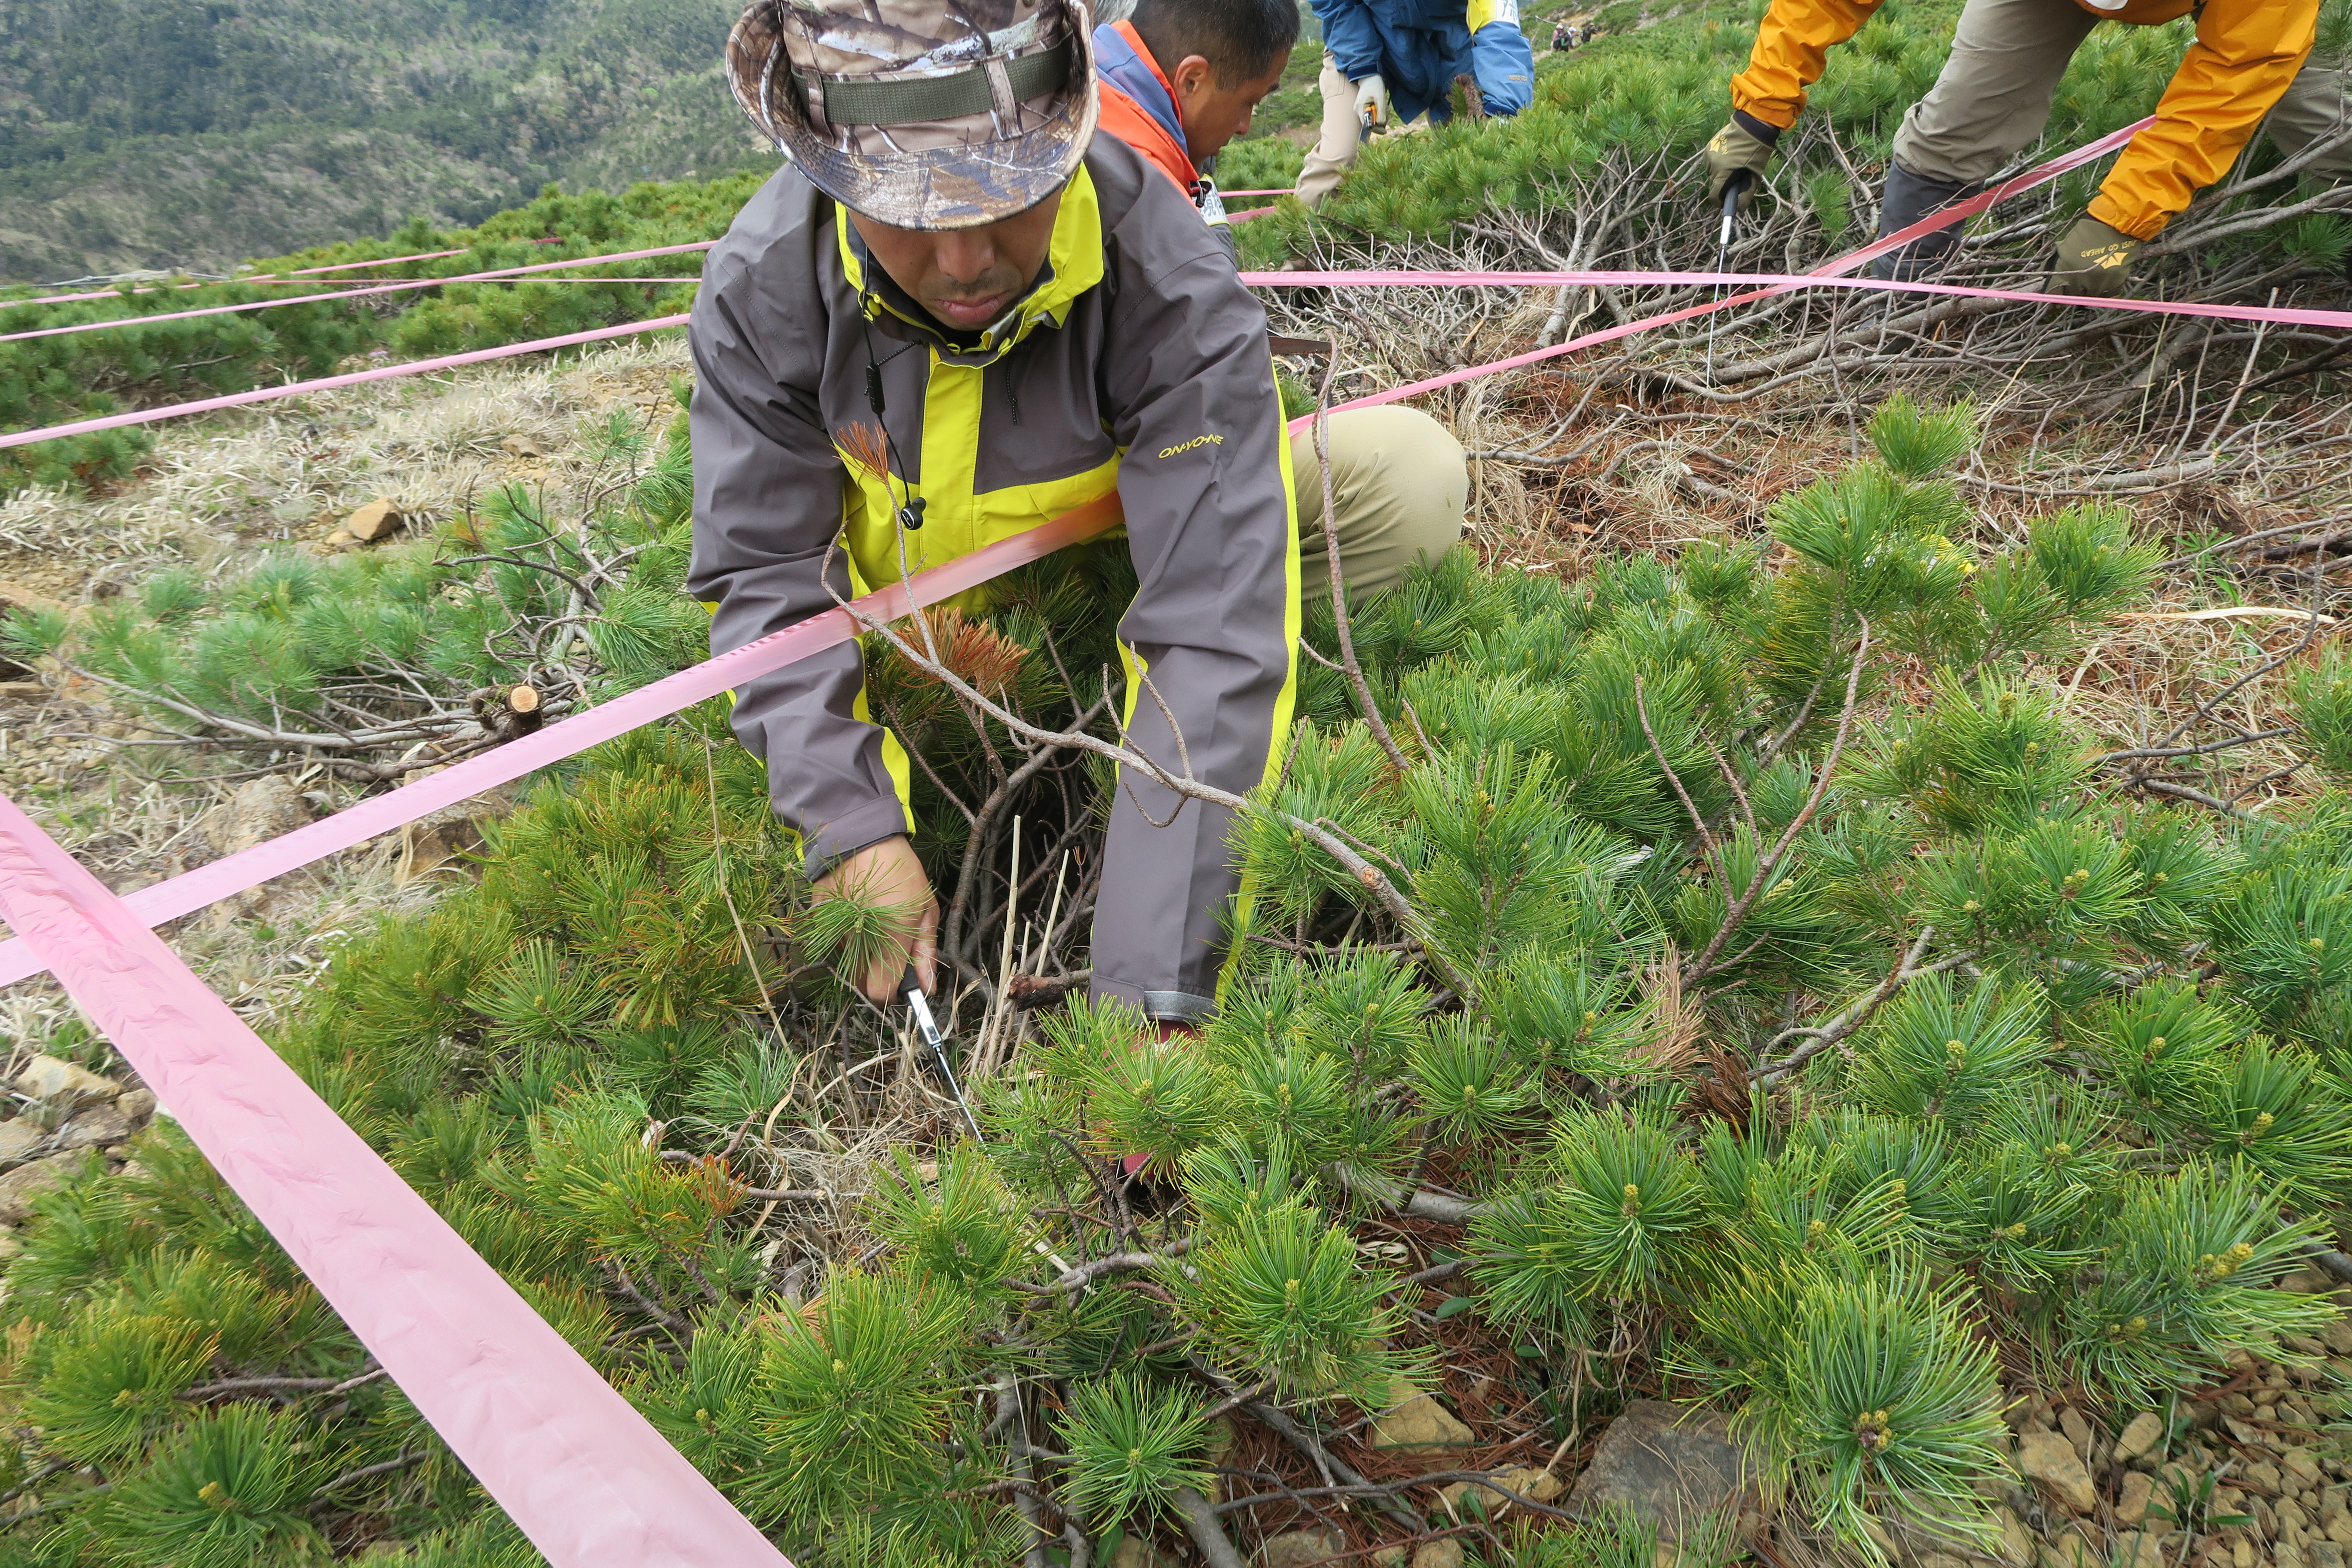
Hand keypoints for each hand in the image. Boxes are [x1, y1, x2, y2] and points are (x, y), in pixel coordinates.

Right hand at [812, 835, 937, 1003]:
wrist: (860, 838)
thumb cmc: (900, 872)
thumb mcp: (924, 909)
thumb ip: (924, 953)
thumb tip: (927, 988)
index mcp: (889, 941)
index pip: (880, 994)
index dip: (893, 993)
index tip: (902, 982)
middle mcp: (857, 943)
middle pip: (862, 983)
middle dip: (878, 974)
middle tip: (892, 949)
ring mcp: (835, 932)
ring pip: (849, 961)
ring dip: (863, 953)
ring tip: (875, 922)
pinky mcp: (820, 921)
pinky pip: (836, 940)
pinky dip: (848, 934)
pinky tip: (859, 912)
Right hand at [1353, 74, 1387, 128]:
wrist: (1370, 76)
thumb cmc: (1375, 85)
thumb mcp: (1380, 98)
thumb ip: (1381, 112)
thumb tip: (1381, 125)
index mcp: (1360, 108)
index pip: (1366, 125)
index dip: (1375, 129)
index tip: (1384, 130)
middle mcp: (1358, 111)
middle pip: (1370, 123)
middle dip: (1380, 121)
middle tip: (1387, 111)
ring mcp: (1361, 109)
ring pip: (1372, 120)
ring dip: (1381, 116)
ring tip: (1386, 107)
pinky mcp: (1365, 108)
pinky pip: (1373, 115)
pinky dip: (1379, 113)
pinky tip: (1382, 107)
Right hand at [1704, 118, 1774, 205]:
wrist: (1754, 123)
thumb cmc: (1757, 150)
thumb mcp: (1755, 175)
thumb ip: (1746, 195)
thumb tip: (1739, 210)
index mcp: (1723, 173)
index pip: (1714, 196)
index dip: (1720, 202)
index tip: (1725, 202)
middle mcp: (1712, 165)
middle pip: (1713, 183)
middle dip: (1723, 184)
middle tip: (1736, 177)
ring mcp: (1709, 154)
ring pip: (1712, 172)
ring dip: (1720, 172)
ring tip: (1734, 163)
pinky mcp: (1709, 146)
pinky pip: (1711, 161)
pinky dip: (1718, 162)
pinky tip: (1729, 155)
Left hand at [2047, 214, 2140, 297]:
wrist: (2114, 223)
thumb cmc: (2086, 232)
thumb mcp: (2064, 246)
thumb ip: (2054, 263)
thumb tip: (2041, 277)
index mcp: (2065, 269)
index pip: (2054, 292)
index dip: (2056, 291)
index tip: (2060, 288)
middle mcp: (2081, 279)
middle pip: (2074, 295)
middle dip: (2075, 289)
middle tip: (2080, 281)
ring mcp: (2099, 282)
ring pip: (2092, 295)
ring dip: (2091, 289)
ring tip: (2094, 277)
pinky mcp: (2116, 281)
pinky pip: (2109, 292)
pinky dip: (2107, 287)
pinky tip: (2106, 277)